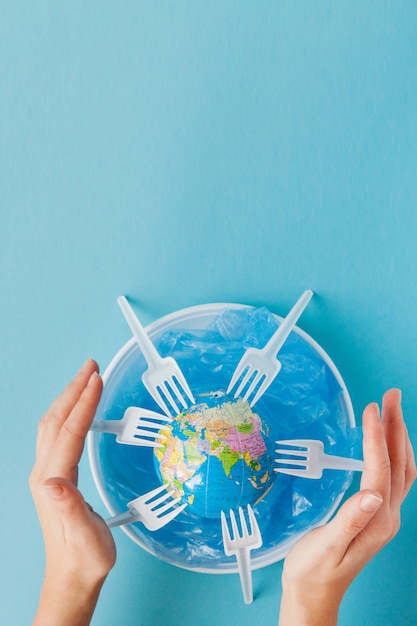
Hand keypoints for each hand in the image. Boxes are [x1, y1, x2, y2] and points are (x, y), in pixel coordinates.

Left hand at [30, 359, 115, 625]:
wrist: (72, 575)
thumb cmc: (84, 557)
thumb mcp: (83, 535)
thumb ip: (68, 508)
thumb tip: (53, 482)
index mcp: (53, 482)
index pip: (69, 432)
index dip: (83, 404)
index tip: (97, 379)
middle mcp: (45, 473)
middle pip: (56, 421)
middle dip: (73, 390)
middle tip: (91, 366)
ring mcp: (47, 474)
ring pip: (53, 424)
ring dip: (69, 397)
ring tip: (86, 378)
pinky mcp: (54, 477)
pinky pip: (58, 434)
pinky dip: (69, 414)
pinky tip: (80, 410)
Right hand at [278, 389, 416, 625]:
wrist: (314, 594)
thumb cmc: (314, 571)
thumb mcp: (327, 546)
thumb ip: (350, 519)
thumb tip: (372, 494)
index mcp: (376, 520)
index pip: (381, 469)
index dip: (377, 437)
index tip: (371, 408)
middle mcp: (387, 516)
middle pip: (400, 464)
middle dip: (397, 426)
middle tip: (391, 396)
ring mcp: (385, 516)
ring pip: (402, 469)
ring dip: (398, 437)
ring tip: (391, 410)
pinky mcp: (377, 516)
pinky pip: (394, 477)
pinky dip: (392, 452)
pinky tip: (384, 443)